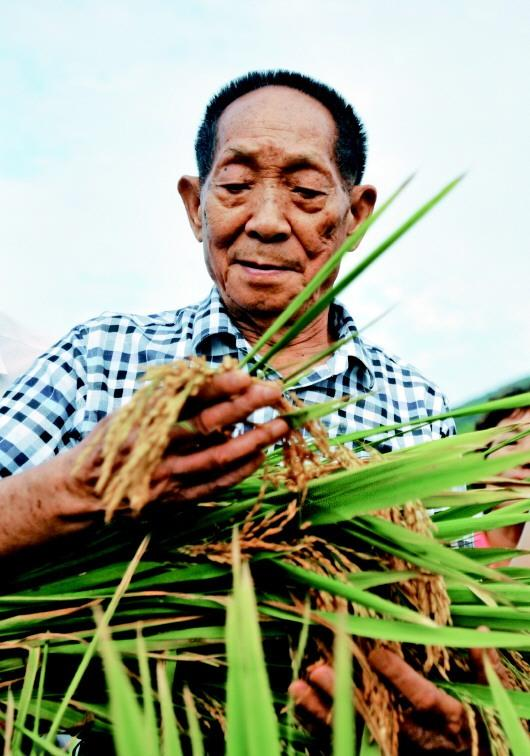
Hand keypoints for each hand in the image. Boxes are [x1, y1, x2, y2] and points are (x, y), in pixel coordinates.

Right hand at [67, 369, 288, 511]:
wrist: (84, 492)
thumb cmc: (111, 442)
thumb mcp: (130, 411)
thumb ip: (165, 395)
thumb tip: (207, 373)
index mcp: (143, 420)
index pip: (187, 398)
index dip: (218, 386)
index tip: (246, 374)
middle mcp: (155, 448)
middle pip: (208, 425)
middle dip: (245, 407)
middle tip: (274, 392)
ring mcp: (167, 477)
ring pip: (218, 458)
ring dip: (253, 440)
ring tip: (280, 426)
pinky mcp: (175, 500)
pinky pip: (215, 486)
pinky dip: (240, 471)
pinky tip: (260, 456)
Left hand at [289, 643, 509, 753]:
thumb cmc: (480, 732)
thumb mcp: (490, 703)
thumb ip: (483, 670)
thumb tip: (480, 632)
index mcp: (448, 722)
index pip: (422, 700)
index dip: (400, 678)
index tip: (377, 654)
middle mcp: (418, 740)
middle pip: (377, 718)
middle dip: (346, 695)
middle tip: (319, 670)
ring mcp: (395, 749)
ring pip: (353, 733)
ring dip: (322, 711)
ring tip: (298, 685)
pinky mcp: (376, 752)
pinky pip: (342, 742)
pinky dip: (318, 724)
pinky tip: (298, 700)